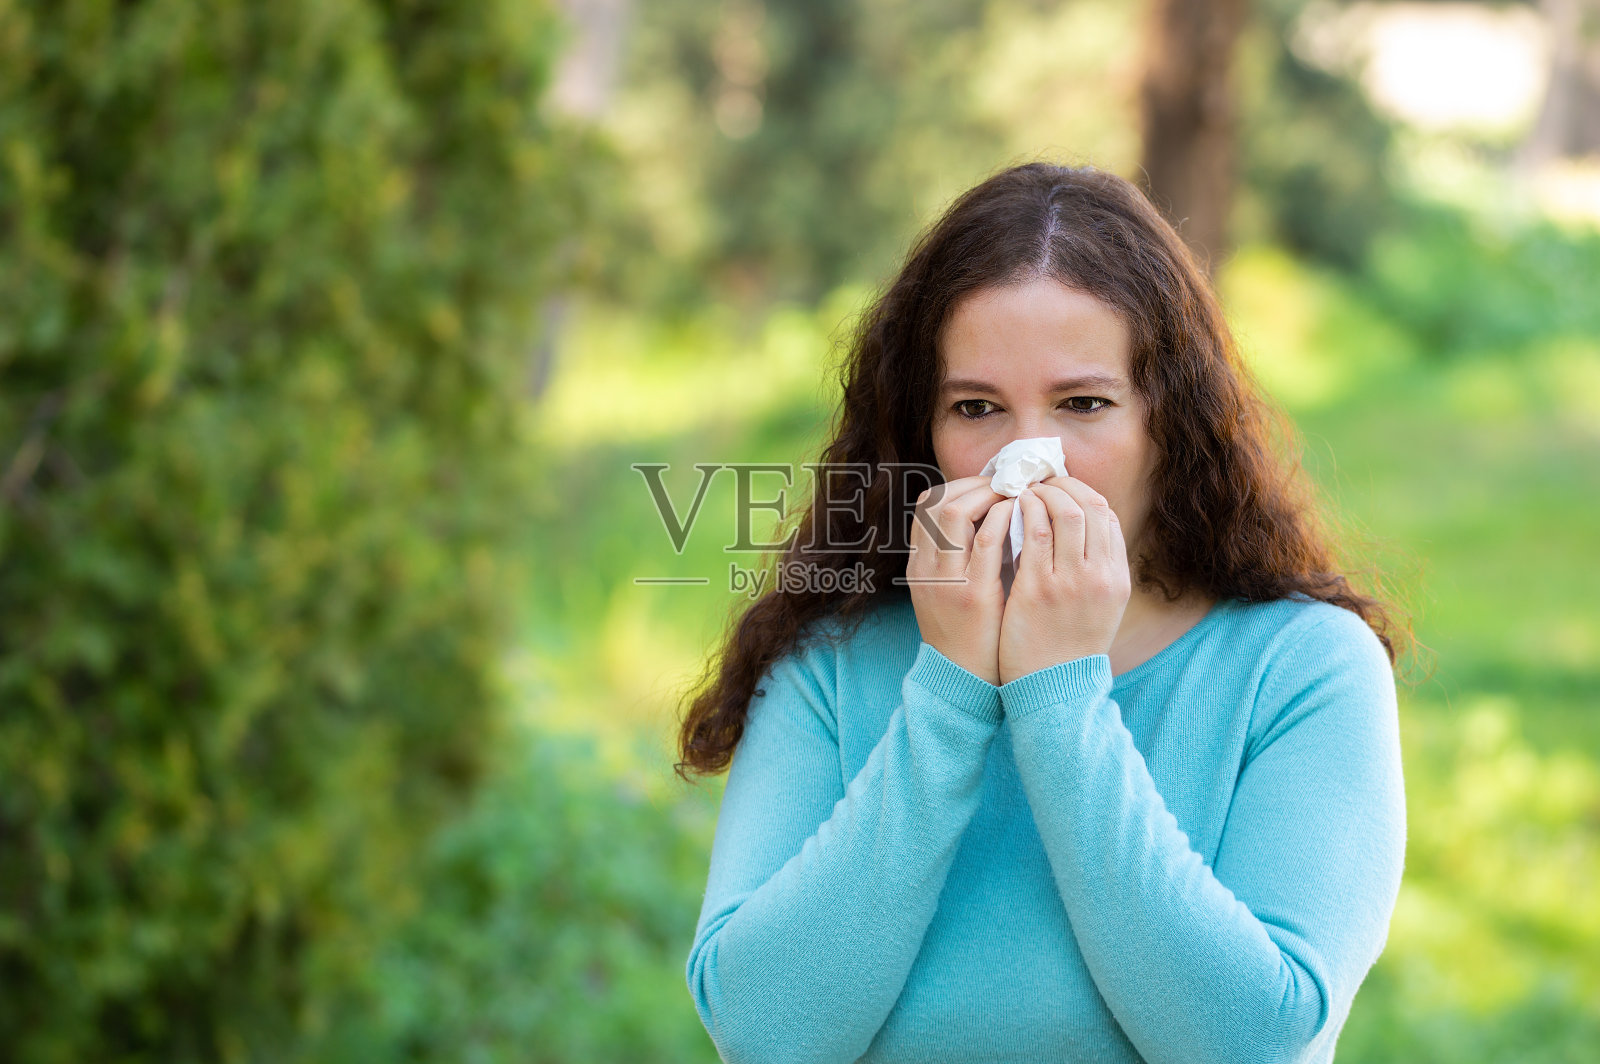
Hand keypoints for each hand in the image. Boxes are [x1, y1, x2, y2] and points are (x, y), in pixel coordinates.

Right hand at [907, 476, 1014, 685]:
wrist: (962, 682)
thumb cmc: (966, 634)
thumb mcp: (948, 592)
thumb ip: (959, 558)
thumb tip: (991, 517)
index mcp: (918, 566)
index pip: (925, 505)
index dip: (958, 486)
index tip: (988, 486)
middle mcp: (925, 567)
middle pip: (937, 501)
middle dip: (974, 484)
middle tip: (1006, 485)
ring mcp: (945, 580)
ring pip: (954, 512)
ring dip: (988, 495)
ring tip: (1014, 496)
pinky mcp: (971, 594)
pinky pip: (984, 541)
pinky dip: (1001, 519)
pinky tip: (1021, 516)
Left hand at [997, 475, 1131, 684]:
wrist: (1054, 687)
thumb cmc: (1070, 645)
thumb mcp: (1099, 606)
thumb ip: (1096, 568)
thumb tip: (1081, 526)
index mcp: (1117, 578)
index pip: (1108, 516)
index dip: (1083, 493)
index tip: (1062, 487)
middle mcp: (1100, 576)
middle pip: (1089, 507)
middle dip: (1063, 486)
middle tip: (1040, 481)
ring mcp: (1070, 582)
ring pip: (1063, 513)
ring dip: (1041, 494)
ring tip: (1025, 491)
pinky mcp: (1037, 589)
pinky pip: (1032, 534)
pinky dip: (1023, 512)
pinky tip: (1011, 508)